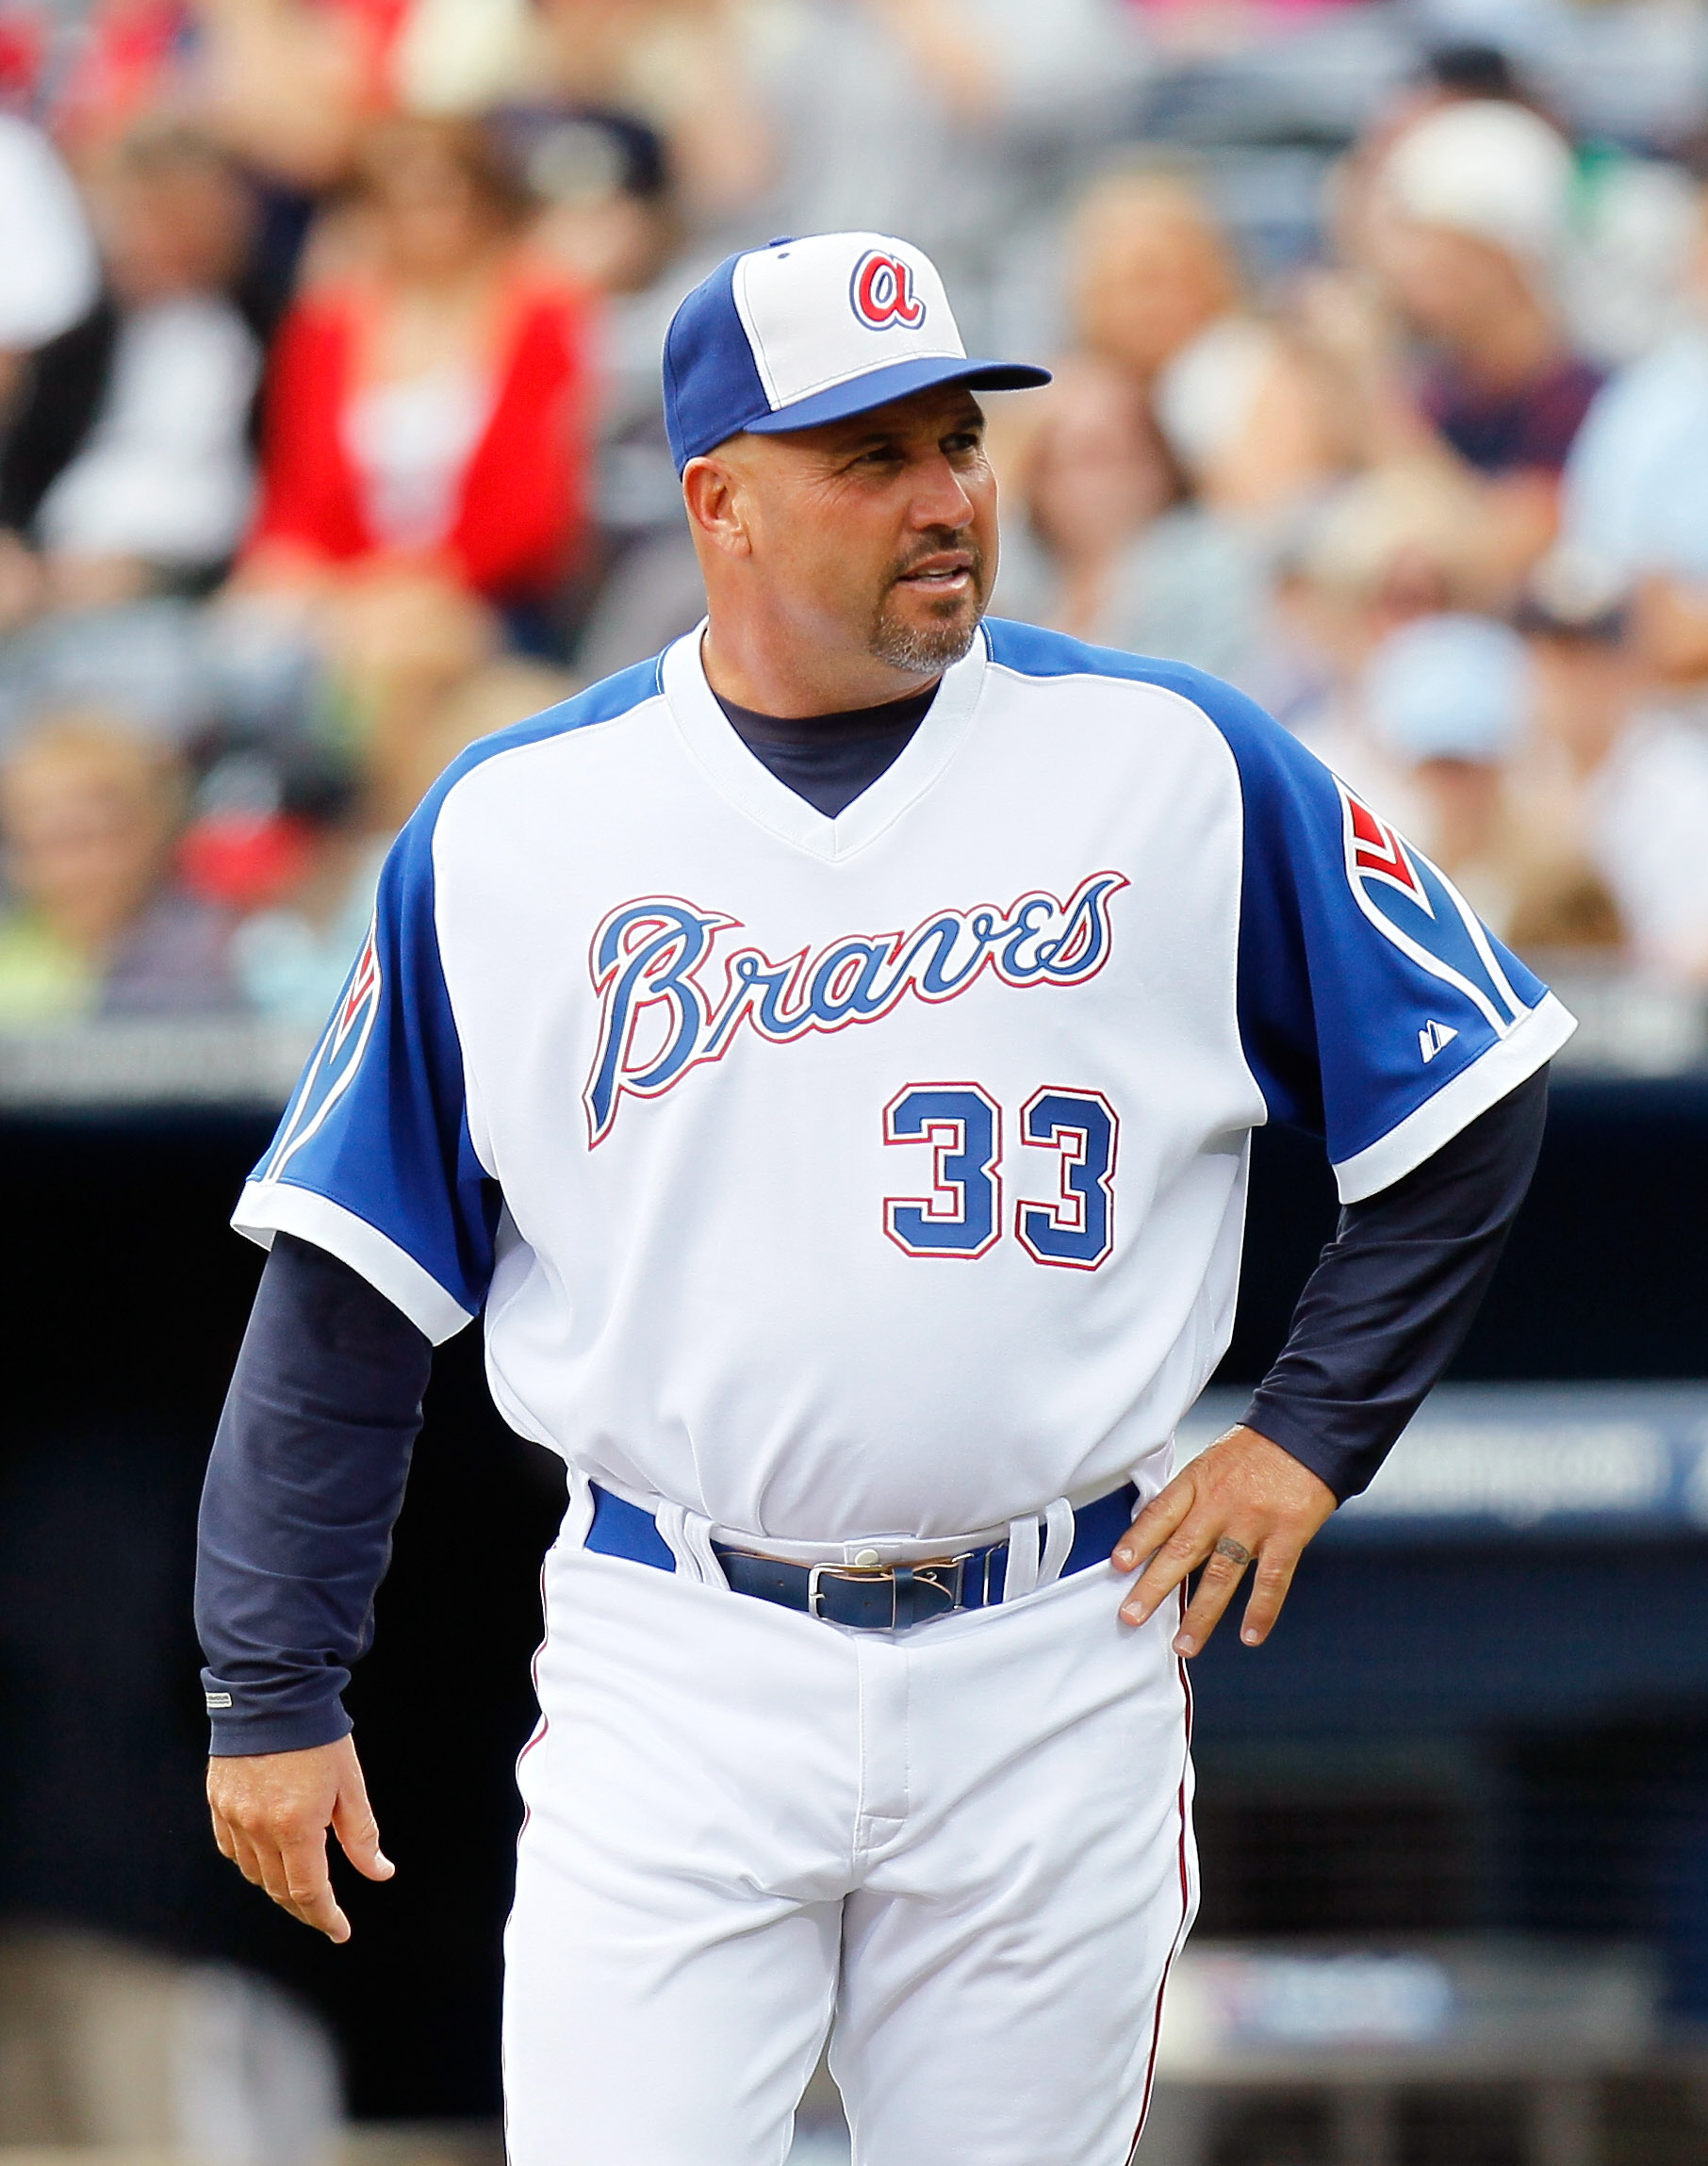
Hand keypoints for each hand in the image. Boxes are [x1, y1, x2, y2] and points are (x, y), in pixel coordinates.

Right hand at [207, 1733, 392, 1941]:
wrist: (273, 1690)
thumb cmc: (318, 1734)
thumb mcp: (350, 1783)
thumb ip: (362, 1834)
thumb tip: (379, 1871)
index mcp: (295, 1826)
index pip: (308, 1892)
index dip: (326, 1917)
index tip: (340, 1930)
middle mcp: (259, 1828)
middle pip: (279, 1890)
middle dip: (305, 1909)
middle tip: (326, 1915)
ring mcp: (234, 1816)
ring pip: (253, 1873)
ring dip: (278, 1888)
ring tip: (302, 1888)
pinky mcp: (218, 1802)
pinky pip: (232, 1849)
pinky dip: (252, 1863)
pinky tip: (268, 1858)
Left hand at [1112, 1426, 1335, 1655]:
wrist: (1308, 1431)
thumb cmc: (1257, 1449)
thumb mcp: (1211, 1461)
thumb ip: (1189, 1497)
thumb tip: (1159, 1532)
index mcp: (1198, 1481)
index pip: (1160, 1514)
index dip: (1137, 1540)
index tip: (1117, 1565)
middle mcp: (1221, 1504)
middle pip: (1181, 1549)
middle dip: (1153, 1586)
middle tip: (1132, 1615)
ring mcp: (1254, 1522)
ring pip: (1221, 1575)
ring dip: (1200, 1614)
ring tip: (1184, 1644)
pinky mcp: (1288, 1535)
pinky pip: (1271, 1580)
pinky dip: (1261, 1611)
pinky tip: (1250, 1635)